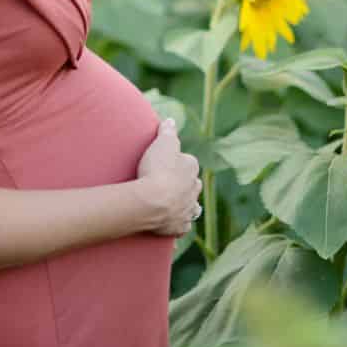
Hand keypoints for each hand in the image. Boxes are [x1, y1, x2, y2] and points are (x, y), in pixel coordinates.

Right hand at [134, 118, 202, 236]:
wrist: (152, 201)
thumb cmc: (157, 169)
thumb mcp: (162, 143)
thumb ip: (168, 131)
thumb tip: (171, 120)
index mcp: (191, 168)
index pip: (188, 162)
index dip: (177, 162)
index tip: (166, 162)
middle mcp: (194, 189)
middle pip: (192, 184)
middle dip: (184, 184)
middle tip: (167, 183)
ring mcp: (188, 209)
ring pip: (192, 206)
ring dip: (186, 204)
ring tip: (174, 203)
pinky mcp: (180, 226)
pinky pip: (183, 225)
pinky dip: (179, 223)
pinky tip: (171, 221)